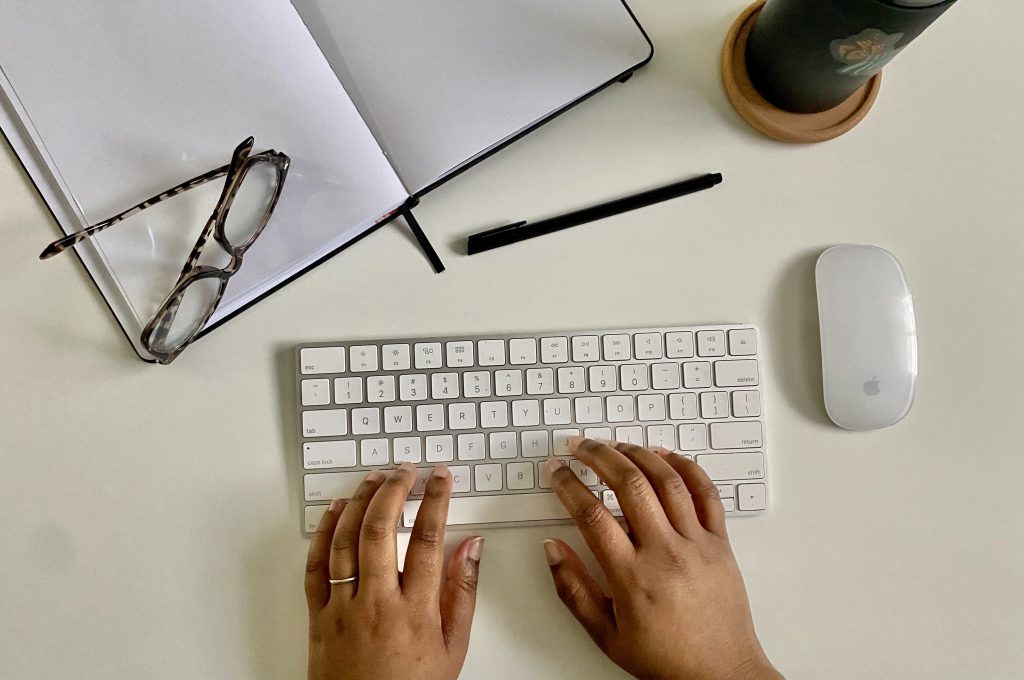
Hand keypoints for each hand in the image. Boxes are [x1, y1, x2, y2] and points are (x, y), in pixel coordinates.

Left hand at [305, 463, 483, 679]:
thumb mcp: (453, 647)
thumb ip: (463, 592)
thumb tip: (471, 548)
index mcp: (415, 611)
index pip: (428, 540)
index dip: (436, 500)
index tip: (440, 478)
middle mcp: (377, 604)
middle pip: (382, 530)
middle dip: (395, 490)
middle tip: (405, 470)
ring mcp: (343, 608)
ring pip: (346, 541)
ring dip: (360, 501)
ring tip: (374, 478)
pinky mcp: (317, 616)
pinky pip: (315, 566)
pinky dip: (324, 532)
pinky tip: (337, 511)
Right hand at [543, 439, 782, 679]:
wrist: (722, 676)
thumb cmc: (666, 659)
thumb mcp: (606, 634)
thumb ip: (573, 589)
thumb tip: (552, 548)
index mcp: (632, 577)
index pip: (592, 515)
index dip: (568, 485)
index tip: (555, 471)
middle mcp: (666, 553)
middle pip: (629, 485)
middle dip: (598, 456)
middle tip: (580, 446)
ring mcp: (697, 544)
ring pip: (667, 480)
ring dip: (637, 454)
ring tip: (615, 445)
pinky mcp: (721, 543)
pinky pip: (706, 493)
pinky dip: (686, 468)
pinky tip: (665, 456)